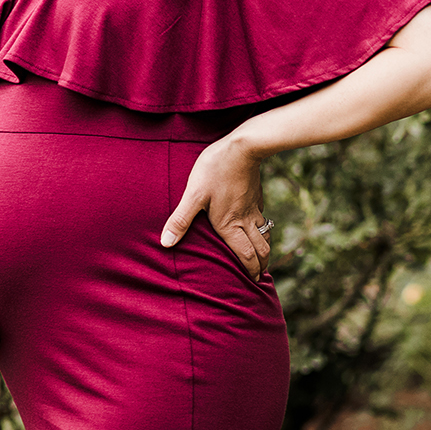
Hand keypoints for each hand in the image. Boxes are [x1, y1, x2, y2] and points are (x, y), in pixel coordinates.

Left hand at [160, 136, 270, 276]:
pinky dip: (263, 230)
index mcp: (229, 224)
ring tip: (262, 257)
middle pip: (260, 249)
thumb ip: (180, 220)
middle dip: (261, 265)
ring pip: (264, 234)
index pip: (245, 255)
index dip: (250, 270)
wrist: (243, 147)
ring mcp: (253, 207)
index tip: (253, 282)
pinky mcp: (256, 195)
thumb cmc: (215, 169)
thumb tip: (166, 243)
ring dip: (264, 249)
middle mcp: (245, 219)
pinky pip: (262, 218)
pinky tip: (257, 227)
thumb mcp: (193, 195)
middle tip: (259, 276)